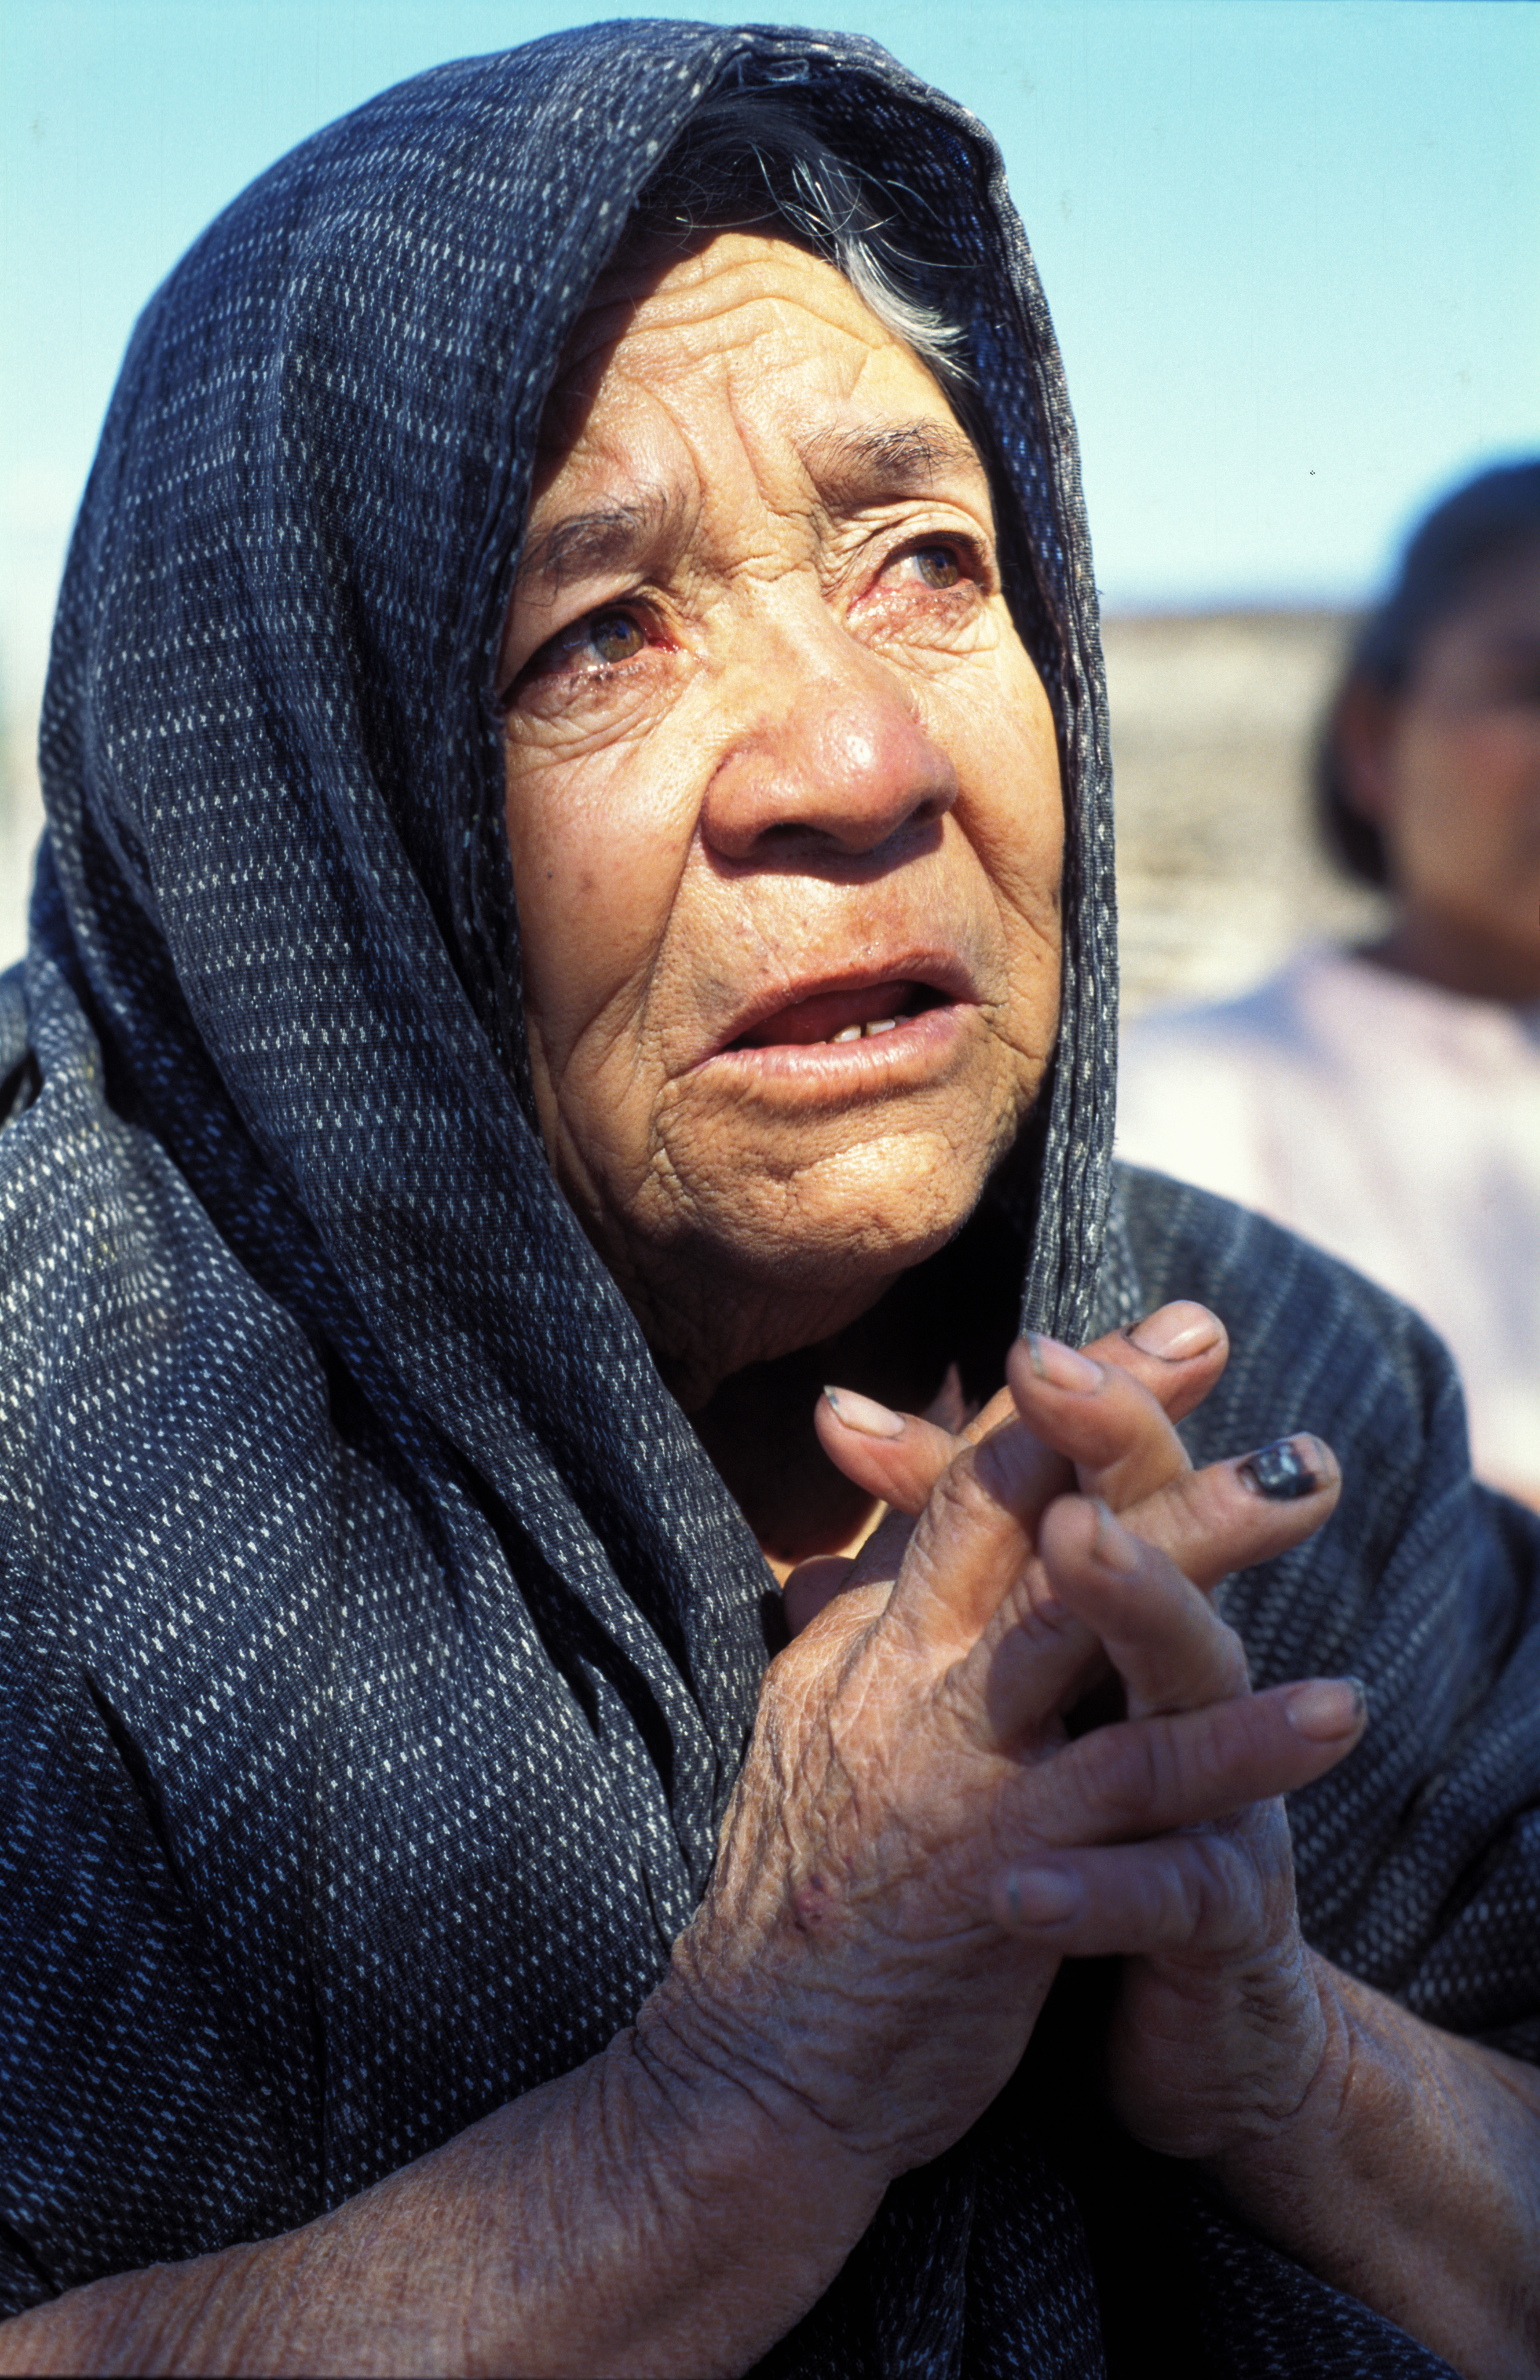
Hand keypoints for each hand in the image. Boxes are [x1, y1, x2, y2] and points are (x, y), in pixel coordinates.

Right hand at [639, 1328, 1360, 2191]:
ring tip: (1308, 1473)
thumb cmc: (793, 1897)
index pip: (967, 1484)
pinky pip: (1137, 1788)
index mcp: (867, 1641)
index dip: (1055, 1396)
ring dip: (1203, 1538)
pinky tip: (1332, 1708)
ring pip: (1083, 1617)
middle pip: (1019, 1508)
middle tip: (1212, 1330)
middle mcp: (904, 1679)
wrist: (750, 2072)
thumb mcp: (806, 1727)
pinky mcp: (1002, 1866)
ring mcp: (953, 1766)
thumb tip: (858, 1528)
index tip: (1147, 1329)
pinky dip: (1237, 1742)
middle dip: (1117, 1413)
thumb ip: (851, 1620)